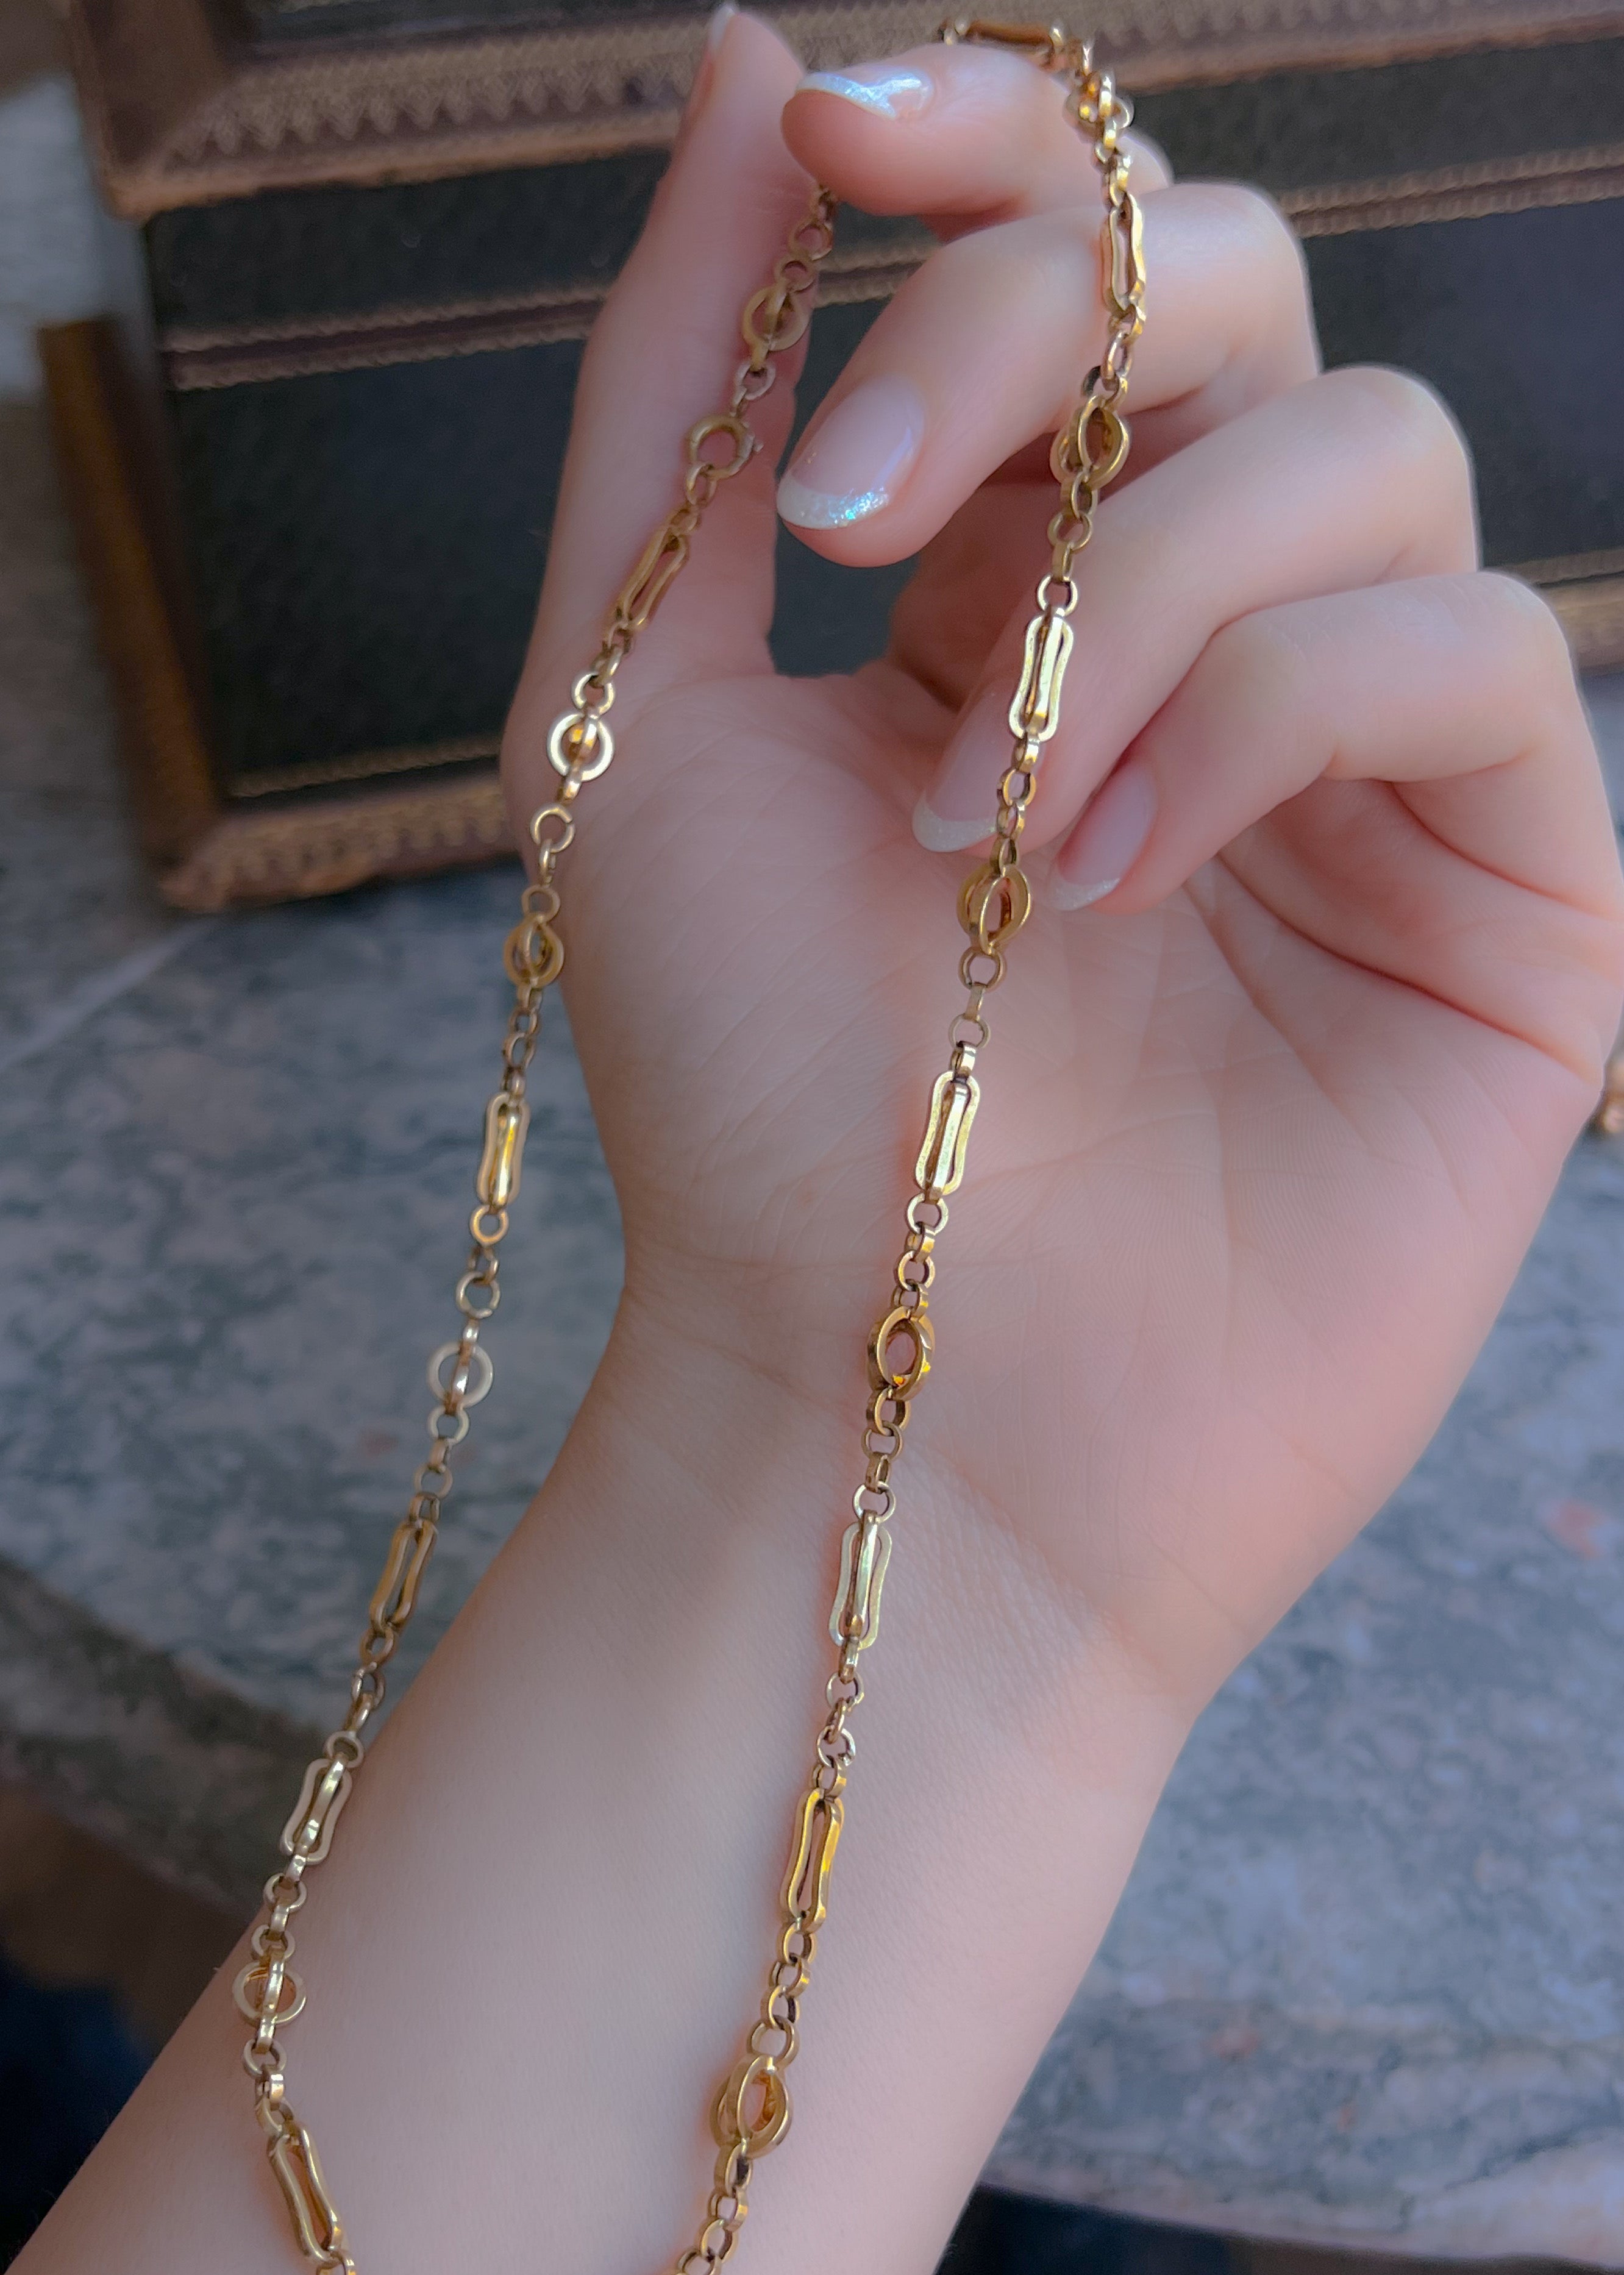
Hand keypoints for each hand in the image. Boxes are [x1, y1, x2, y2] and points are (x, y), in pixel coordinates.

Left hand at [504, 13, 1623, 1723]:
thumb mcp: (629, 712)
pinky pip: (1465, 651)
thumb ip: (680, 395)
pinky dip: (1269, 713)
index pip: (1073, 262)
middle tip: (858, 524)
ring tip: (989, 819)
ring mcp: (1375, 765)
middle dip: (1045, 333)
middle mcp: (1214, 643)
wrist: (878, 1405)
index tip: (843, 138)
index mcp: (1019, 590)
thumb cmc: (748, 1102)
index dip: (985, 151)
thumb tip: (760, 51)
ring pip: (1372, 448)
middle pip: (1245, 284)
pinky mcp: (1517, 892)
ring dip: (1145, 590)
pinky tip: (1115, 875)